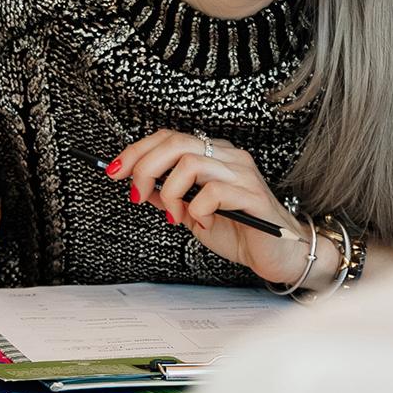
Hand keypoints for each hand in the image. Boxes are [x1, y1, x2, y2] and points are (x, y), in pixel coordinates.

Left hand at [105, 132, 320, 289]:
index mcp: (214, 156)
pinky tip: (202, 223)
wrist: (278, 255)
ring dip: (171, 193)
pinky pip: (212, 192)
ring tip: (175, 216)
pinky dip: (197, 209)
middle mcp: (229, 158)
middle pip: (176, 143)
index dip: (137, 151)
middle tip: (135, 194)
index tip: (114, 171)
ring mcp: (242, 174)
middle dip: (145, 168)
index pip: (169, 137)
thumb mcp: (192, 213)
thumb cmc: (241, 231)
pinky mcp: (252, 196)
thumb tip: (136, 185)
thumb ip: (169, 197)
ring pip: (191, 163)